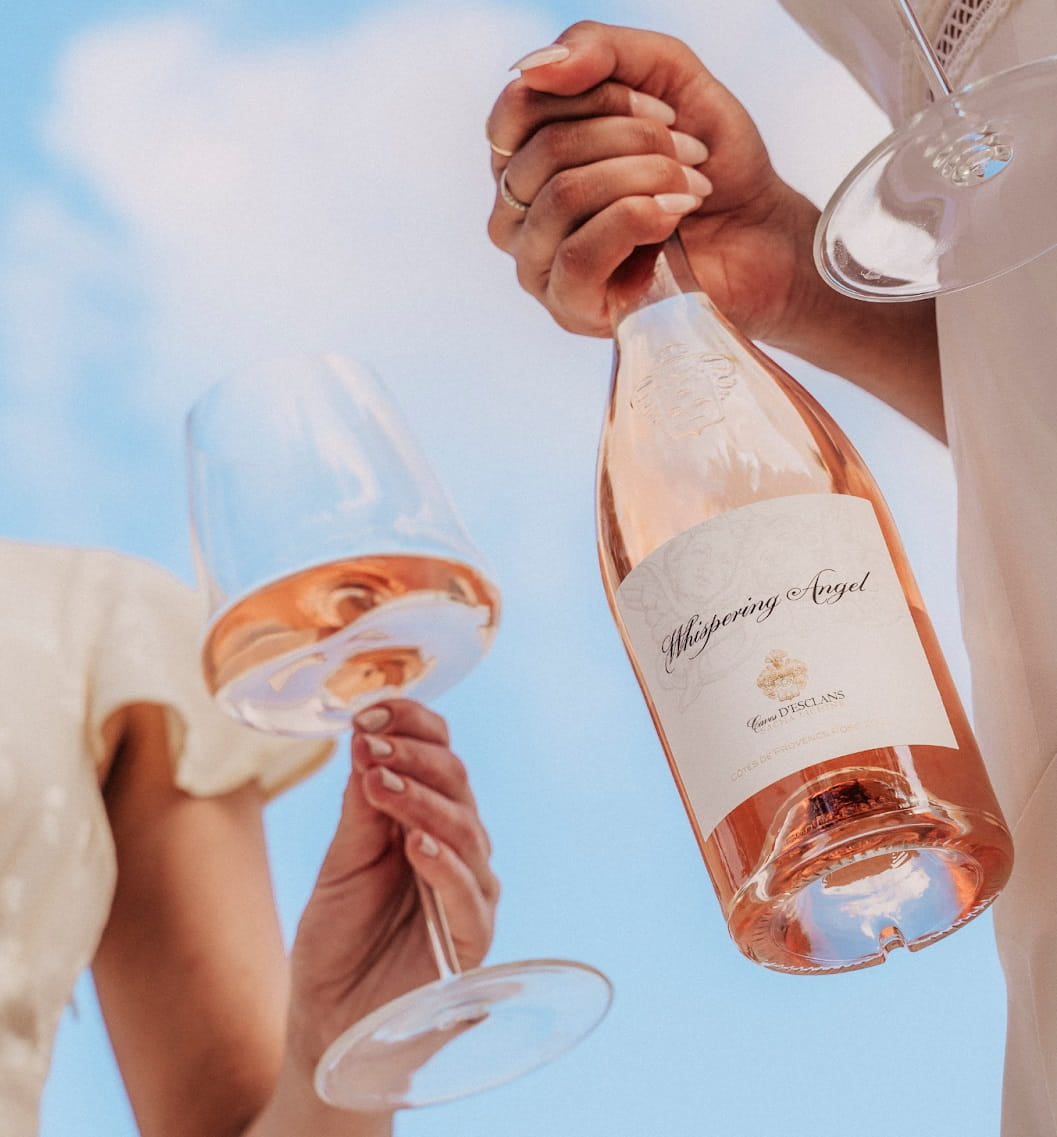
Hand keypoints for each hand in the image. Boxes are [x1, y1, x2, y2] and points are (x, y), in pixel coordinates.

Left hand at [284, 699, 497, 1079]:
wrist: (328, 1023)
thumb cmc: (336, 939)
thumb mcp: (340, 862)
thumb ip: (361, 809)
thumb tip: (367, 738)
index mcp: (426, 819)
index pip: (439, 755)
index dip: (413, 726)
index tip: (371, 710)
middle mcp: (457, 848)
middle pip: (457, 784)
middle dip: (415, 756)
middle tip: (374, 741)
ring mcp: (469, 891)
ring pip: (466, 830)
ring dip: (423, 800)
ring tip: (380, 783)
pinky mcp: (472, 940)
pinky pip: (470, 895)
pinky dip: (444, 863)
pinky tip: (414, 843)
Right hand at [486, 20, 827, 347]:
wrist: (760, 233)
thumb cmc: (708, 161)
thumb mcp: (663, 75)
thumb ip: (598, 50)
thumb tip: (531, 66)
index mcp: (526, 157)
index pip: (521, 108)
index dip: (597, 93)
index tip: (664, 108)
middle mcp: (517, 212)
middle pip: (546, 150)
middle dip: (633, 137)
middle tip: (690, 150)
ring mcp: (537, 264)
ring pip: (563, 197)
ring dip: (644, 176)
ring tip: (690, 186)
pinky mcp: (569, 305)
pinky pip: (579, 253)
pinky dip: (638, 219)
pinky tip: (674, 216)